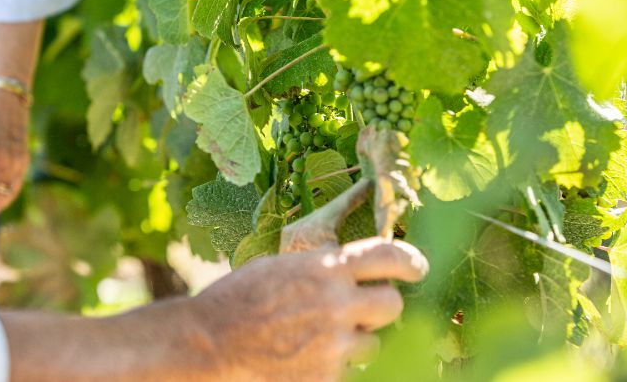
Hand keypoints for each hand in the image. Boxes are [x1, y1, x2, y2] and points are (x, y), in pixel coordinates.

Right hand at [189, 237, 428, 381]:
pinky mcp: (328, 378)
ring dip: (352, 344)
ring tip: (314, 341)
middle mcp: (338, 303)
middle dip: (380, 308)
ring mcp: (335, 345)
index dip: (410, 261)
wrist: (208, 345)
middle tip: (361, 312)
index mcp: (325, 267)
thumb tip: (346, 273)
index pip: (388, 256)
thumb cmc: (236, 300)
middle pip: (393, 305)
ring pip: (372, 345)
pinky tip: (301, 362)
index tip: (418, 267)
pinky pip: (346, 373)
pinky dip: (330, 369)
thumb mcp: (279, 268)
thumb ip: (319, 270)